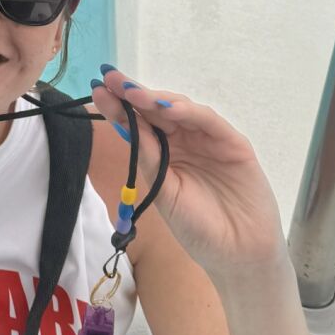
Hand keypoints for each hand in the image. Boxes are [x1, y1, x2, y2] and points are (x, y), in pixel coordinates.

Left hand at [88, 64, 286, 277]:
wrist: (237, 255)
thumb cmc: (198, 228)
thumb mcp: (164, 192)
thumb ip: (148, 158)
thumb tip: (122, 124)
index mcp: (164, 154)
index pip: (139, 124)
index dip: (119, 106)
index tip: (97, 89)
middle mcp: (185, 141)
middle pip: (156, 110)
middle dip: (133, 94)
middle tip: (111, 79)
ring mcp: (209, 140)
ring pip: (181, 110)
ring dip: (156, 100)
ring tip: (133, 93)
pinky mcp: (233, 144)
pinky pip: (209, 122)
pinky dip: (190, 113)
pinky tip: (169, 110)